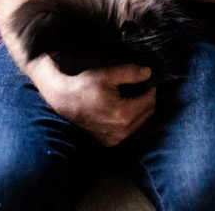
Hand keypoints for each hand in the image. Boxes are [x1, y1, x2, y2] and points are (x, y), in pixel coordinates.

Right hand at [33, 59, 155, 145]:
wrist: (64, 100)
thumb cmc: (84, 86)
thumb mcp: (108, 74)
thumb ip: (131, 73)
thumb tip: (148, 73)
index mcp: (123, 115)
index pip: (149, 102)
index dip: (151, 88)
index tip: (147, 79)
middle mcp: (121, 132)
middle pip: (147, 114)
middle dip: (147, 99)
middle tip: (141, 85)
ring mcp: (114, 139)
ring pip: (139, 123)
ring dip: (140, 109)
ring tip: (133, 95)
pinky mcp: (109, 141)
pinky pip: (128, 130)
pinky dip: (131, 119)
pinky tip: (124, 106)